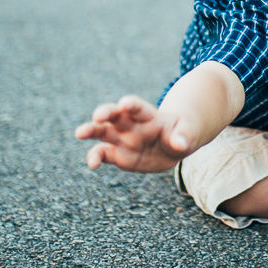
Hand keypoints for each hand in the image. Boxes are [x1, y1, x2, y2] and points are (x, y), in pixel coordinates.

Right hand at [73, 95, 194, 173]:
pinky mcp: (117, 155)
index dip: (131, 105)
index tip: (124, 104)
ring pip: (102, 132)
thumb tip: (180, 144)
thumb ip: (183, 136)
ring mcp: (122, 139)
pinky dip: (95, 158)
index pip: (138, 107)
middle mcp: (130, 124)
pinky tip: (92, 163)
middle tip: (98, 115)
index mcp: (148, 115)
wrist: (174, 144)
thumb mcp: (188, 132)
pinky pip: (103, 154)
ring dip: (90, 131)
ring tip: (80, 133)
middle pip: (114, 115)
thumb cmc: (181, 132)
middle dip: (105, 113)